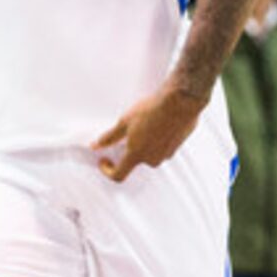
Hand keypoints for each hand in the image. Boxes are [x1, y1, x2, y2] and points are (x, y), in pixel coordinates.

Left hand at [92, 80, 207, 181]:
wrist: (180, 101)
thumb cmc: (153, 110)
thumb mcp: (124, 122)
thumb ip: (109, 137)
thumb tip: (96, 145)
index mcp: (137, 155)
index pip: (118, 175)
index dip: (108, 170)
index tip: (105, 160)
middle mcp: (152, 159)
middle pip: (135, 159)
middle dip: (130, 147)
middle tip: (129, 129)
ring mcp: (167, 154)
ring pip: (150, 152)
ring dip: (145, 141)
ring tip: (146, 122)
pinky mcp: (178, 146)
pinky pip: (163, 146)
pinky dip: (158, 138)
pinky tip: (158, 122)